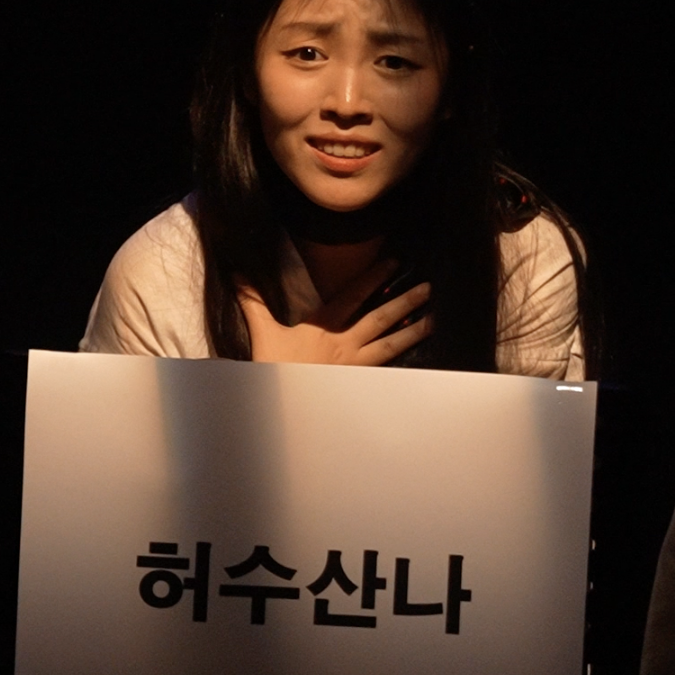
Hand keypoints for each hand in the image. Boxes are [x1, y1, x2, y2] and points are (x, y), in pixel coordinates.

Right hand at [238, 276, 432, 366]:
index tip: (395, 263)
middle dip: (405, 301)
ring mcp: (355, 365)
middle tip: (429, 287)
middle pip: (380, 319)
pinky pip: (387, 368)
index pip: (353, 297)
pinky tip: (417, 355)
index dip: (374, 278)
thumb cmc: (273, 370)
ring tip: (435, 318)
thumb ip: (255, 304)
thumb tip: (239, 275)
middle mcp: (345, 345)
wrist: (284, 411)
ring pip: (390, 344)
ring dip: (414, 331)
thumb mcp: (263, 334)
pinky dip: (403, 360)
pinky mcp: (359, 383)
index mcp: (324, 328)